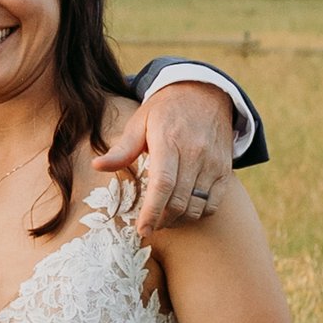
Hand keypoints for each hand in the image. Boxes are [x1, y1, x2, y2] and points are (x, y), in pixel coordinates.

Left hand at [102, 80, 232, 232]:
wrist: (204, 94)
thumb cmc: (165, 111)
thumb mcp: (140, 122)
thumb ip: (121, 149)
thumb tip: (97, 166)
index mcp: (169, 140)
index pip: (163, 184)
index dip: (152, 210)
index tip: (143, 229)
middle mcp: (195, 153)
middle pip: (179, 200)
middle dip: (162, 220)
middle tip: (149, 225)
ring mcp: (213, 163)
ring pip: (196, 206)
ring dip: (179, 220)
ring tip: (164, 219)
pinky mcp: (225, 170)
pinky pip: (212, 204)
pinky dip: (197, 214)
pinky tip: (183, 211)